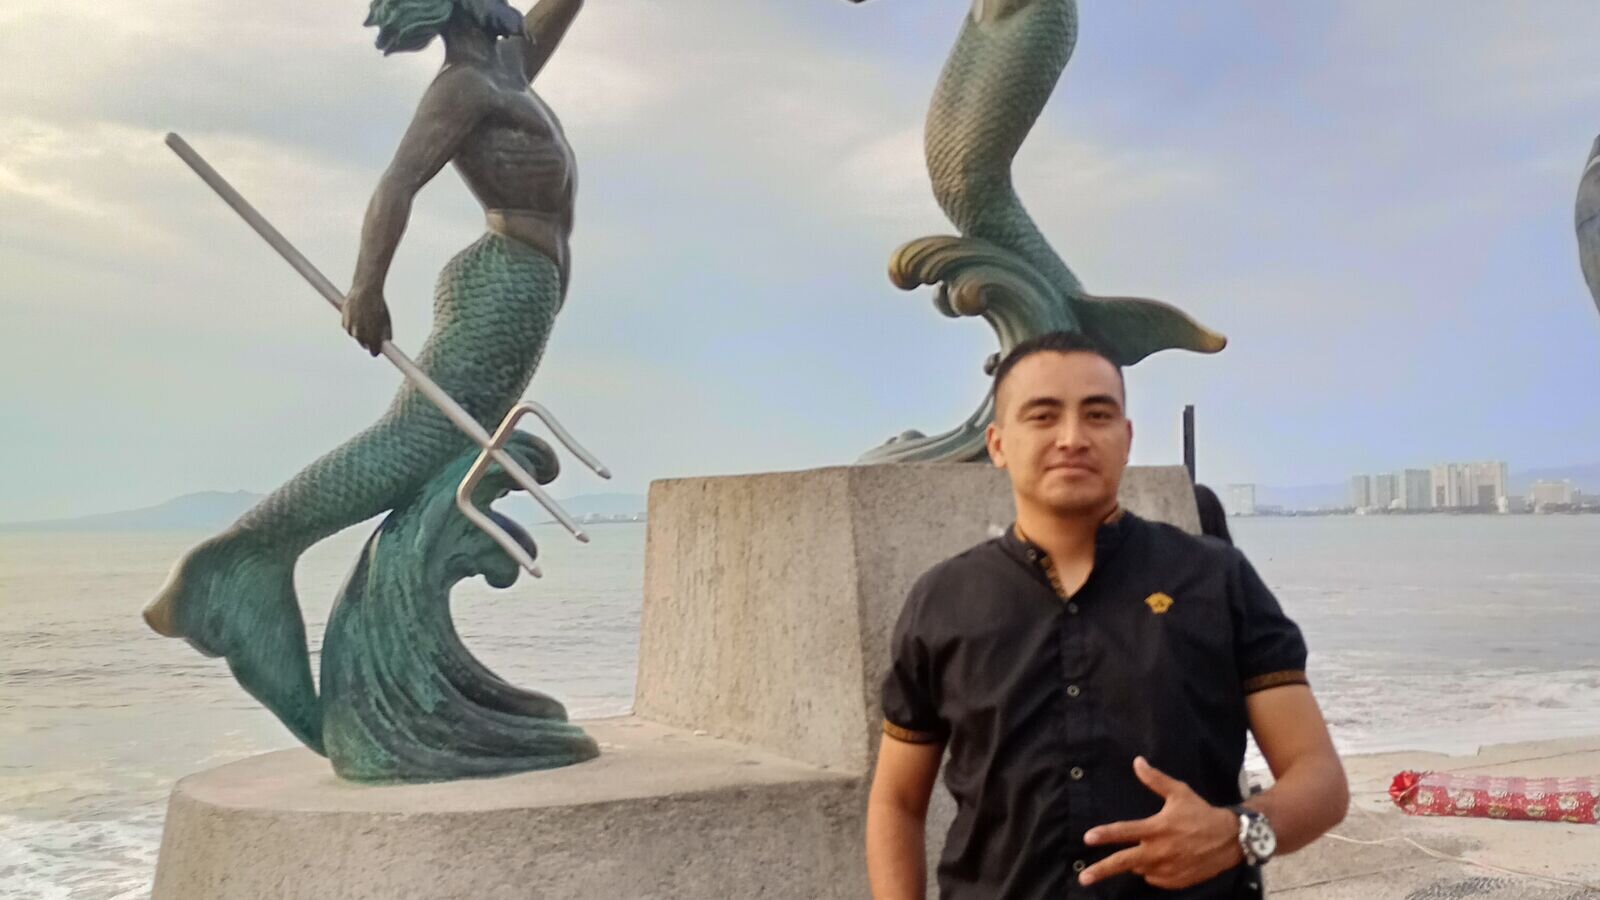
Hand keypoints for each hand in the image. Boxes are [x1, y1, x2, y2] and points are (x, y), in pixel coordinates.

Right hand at [342, 284, 391, 356]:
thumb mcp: (386, 320)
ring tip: (365, 321)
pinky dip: (351, 324)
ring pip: (355, 336)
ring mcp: (351, 329)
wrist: (366, 290)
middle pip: (364, 344)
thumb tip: (386, 341)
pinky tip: (357, 316)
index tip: (377, 350)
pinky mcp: (344, 322)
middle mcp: (360, 334)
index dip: (376, 350)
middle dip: (368, 341)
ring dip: (359, 332)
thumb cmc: (378, 304)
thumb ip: (386, 333)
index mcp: (373, 336)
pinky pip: (348, 327)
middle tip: (372, 335)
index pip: (374, 351)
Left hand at [1079, 756, 1243, 889]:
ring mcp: (1167, 869)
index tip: (1087, 838)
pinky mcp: (1176, 881)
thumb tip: (1137, 761)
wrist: (1231, 840)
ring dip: (1137, 862)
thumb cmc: (1201, 813)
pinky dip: (1153, 871)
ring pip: (1139, 869)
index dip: (1105, 834)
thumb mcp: (1179, 792)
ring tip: (1153, 848)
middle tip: (1083, 878)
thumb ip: (1155, 779)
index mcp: (1157, 829)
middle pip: (1124, 863)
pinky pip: (1154, 878)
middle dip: (1101, 871)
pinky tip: (1164, 859)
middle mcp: (1159, 852)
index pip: (1125, 832)